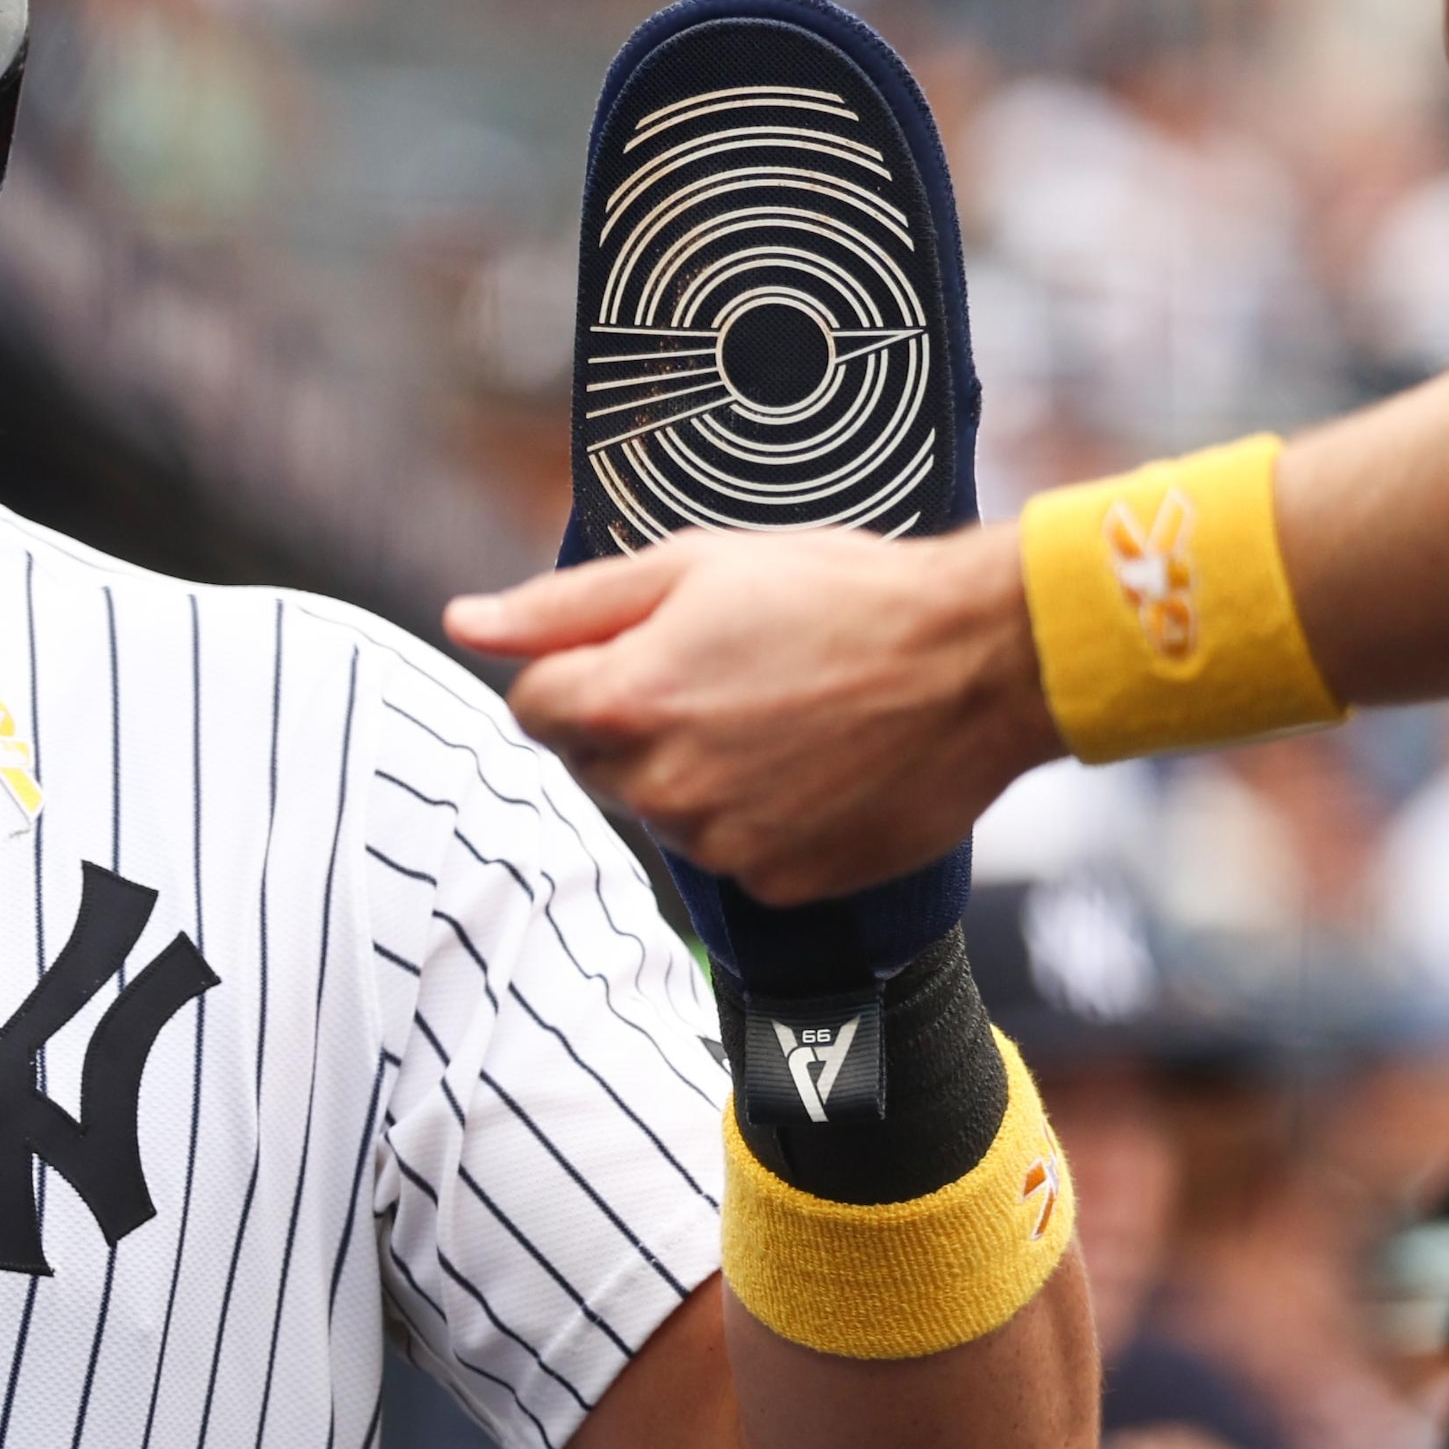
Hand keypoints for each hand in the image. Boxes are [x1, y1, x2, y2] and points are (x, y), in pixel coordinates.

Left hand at [444, 526, 1055, 903]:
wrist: (983, 659)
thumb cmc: (844, 595)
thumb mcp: (693, 565)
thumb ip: (563, 606)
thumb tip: (465, 621)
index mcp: (621, 700)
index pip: (532, 707)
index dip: (582, 670)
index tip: (647, 649)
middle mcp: (659, 785)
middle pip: (591, 762)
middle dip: (633, 721)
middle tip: (724, 674)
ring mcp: (720, 844)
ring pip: (662, 809)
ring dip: (695, 770)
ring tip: (780, 714)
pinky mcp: (779, 883)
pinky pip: (731, 853)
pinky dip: (757, 817)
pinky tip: (812, 766)